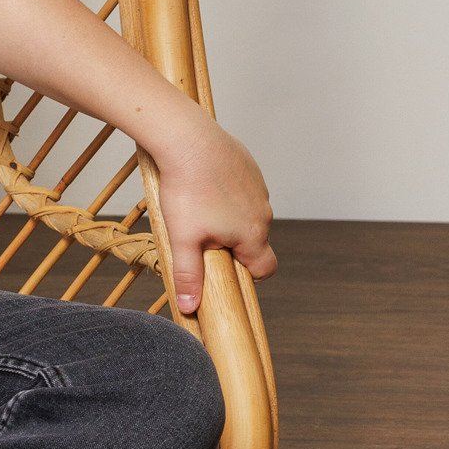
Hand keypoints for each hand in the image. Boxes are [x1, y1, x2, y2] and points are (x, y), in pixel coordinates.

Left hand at [150, 112, 277, 313]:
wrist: (188, 140)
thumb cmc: (186, 190)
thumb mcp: (182, 239)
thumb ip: (189, 275)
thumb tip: (191, 308)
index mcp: (253, 234)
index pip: (265, 269)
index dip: (246, 275)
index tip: (222, 268)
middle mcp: (263, 212)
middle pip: (254, 241)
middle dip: (231, 245)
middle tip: (199, 235)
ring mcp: (259, 188)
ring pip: (247, 214)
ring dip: (228, 217)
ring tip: (197, 207)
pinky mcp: (249, 168)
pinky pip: (242, 190)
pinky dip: (226, 193)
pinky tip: (203, 185)